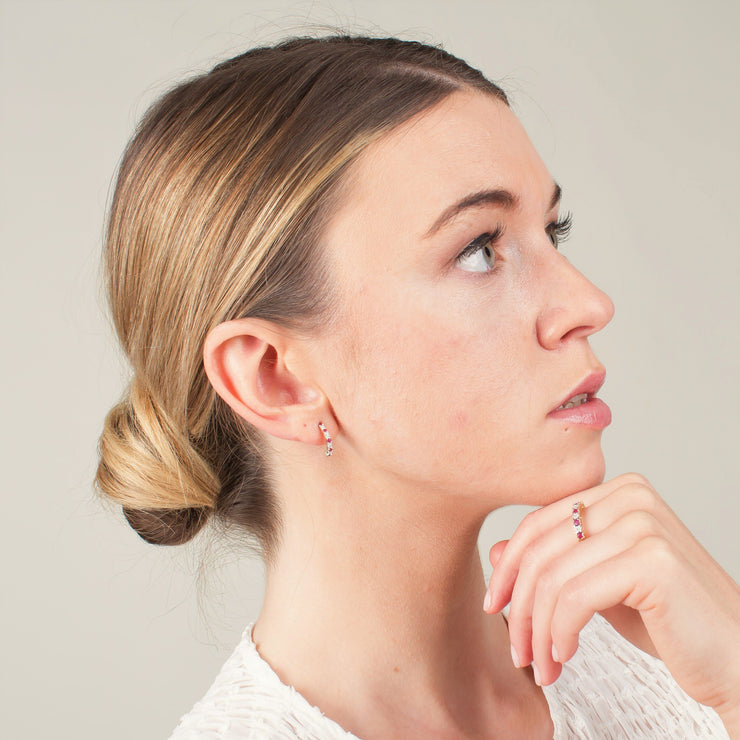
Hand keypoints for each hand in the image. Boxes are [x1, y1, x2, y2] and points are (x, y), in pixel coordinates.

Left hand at [483, 473, 739, 729]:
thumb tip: (495, 550)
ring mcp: (644, 523)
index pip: (538, 523)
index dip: (509, 568)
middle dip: (519, 606)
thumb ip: (554, 564)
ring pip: (554, 576)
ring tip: (540, 664)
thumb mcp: (599, 586)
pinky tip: (564, 656)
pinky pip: (576, 597)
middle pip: (541, 549)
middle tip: (518, 650)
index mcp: (617, 491)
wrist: (737, 659)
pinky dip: (560, 632)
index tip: (494, 605)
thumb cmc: (671, 621)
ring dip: (537, 629)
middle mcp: (630, 496)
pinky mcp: (653, 560)